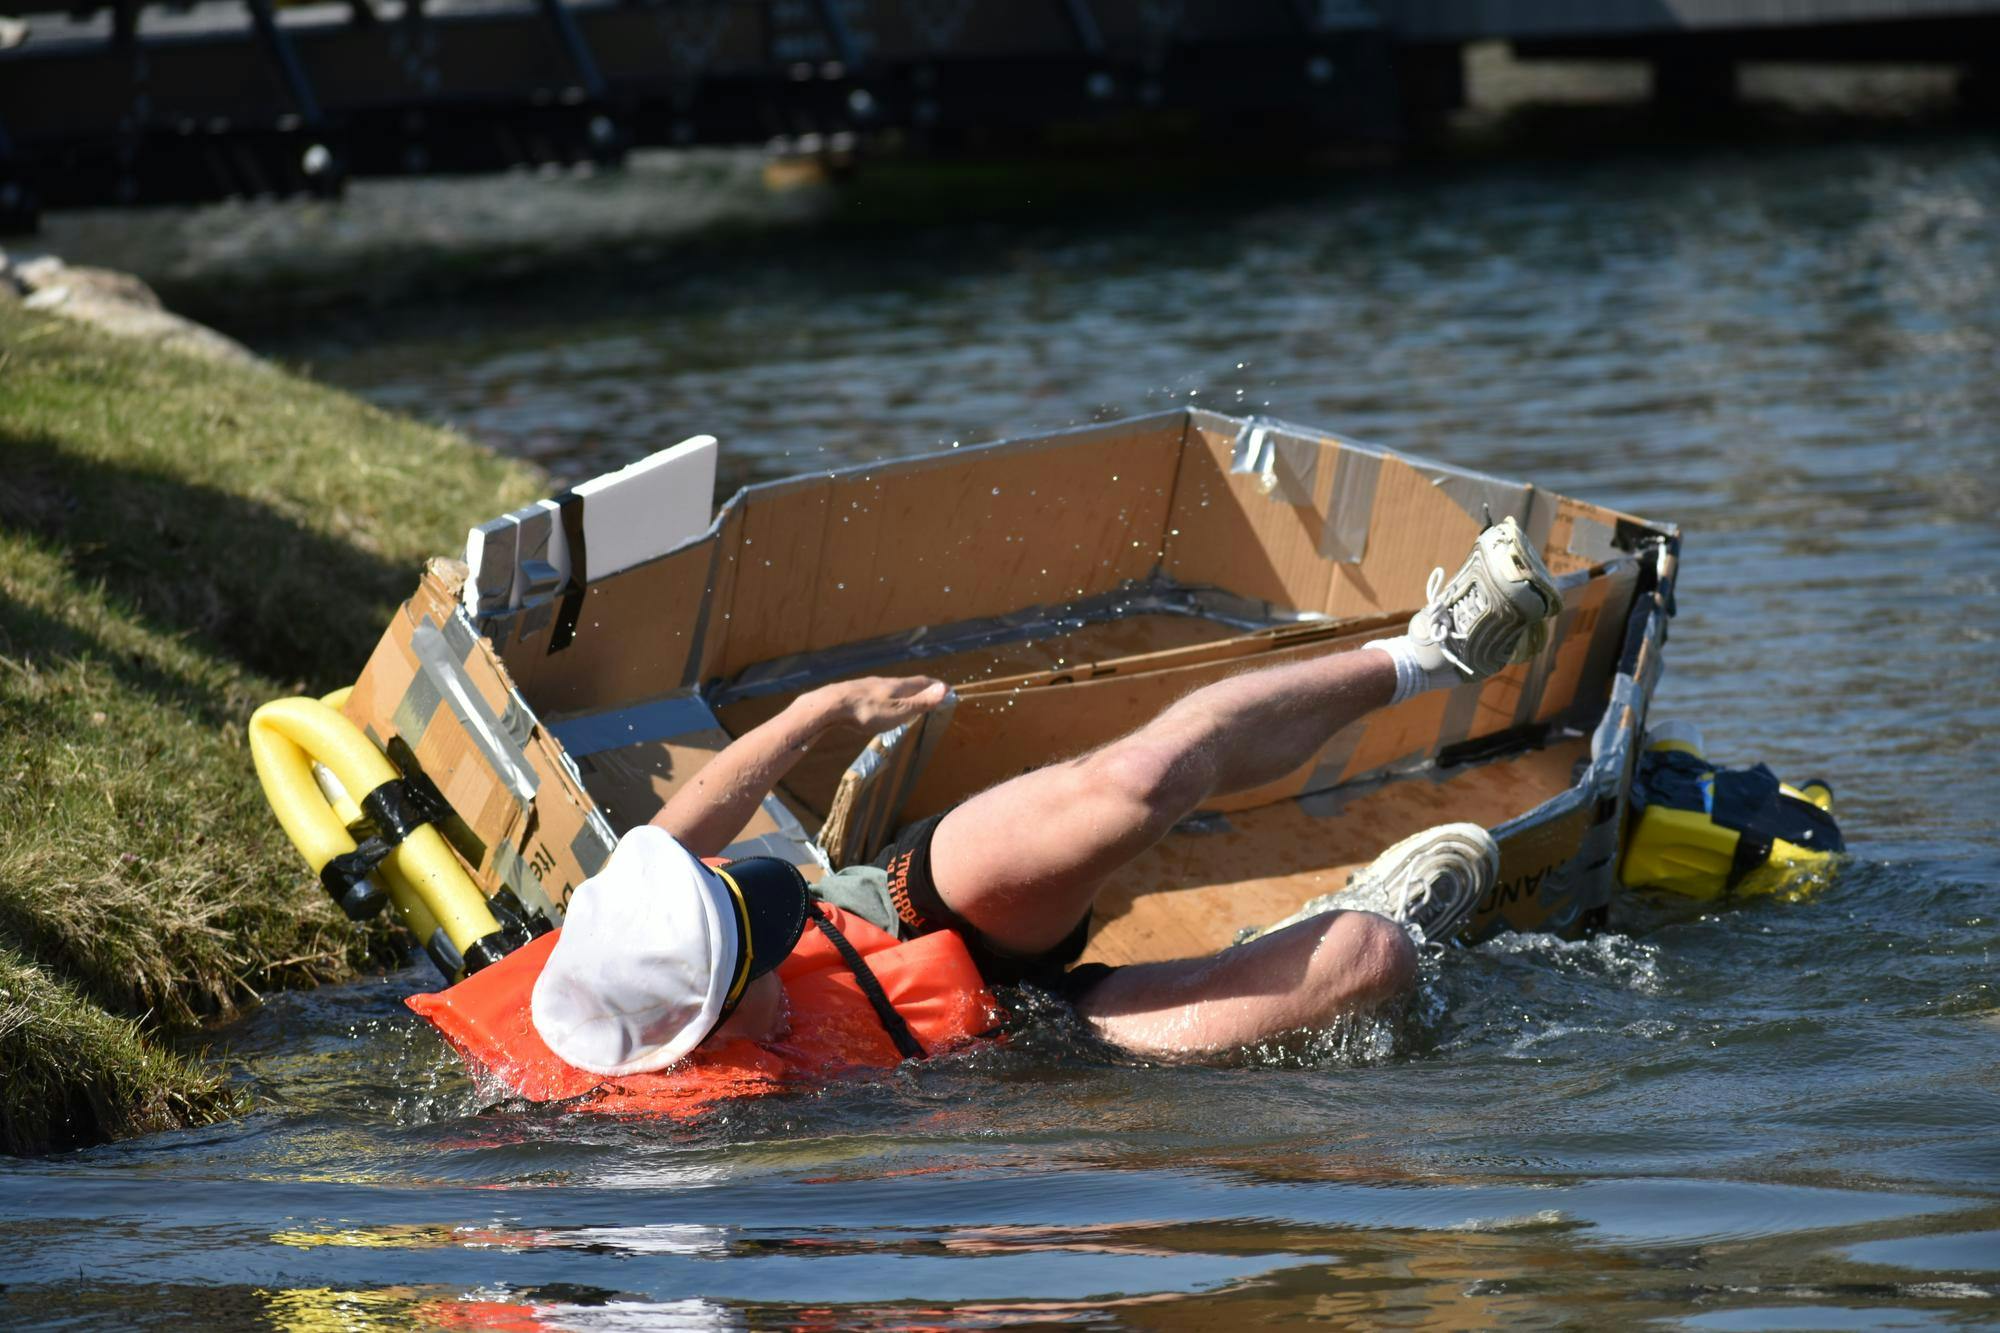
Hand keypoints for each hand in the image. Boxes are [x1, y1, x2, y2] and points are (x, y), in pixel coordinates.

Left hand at [811, 675, 950, 736]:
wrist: (831, 705)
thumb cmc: (868, 711)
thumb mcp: (899, 710)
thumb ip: (921, 701)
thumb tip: (945, 689)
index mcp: (898, 686)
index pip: (922, 682)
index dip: (936, 687)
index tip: (947, 690)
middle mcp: (885, 682)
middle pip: (907, 684)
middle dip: (921, 689)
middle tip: (930, 695)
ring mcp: (868, 686)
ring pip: (891, 688)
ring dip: (903, 693)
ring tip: (908, 701)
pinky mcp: (855, 693)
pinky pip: (877, 694)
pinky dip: (887, 698)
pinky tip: (880, 705)